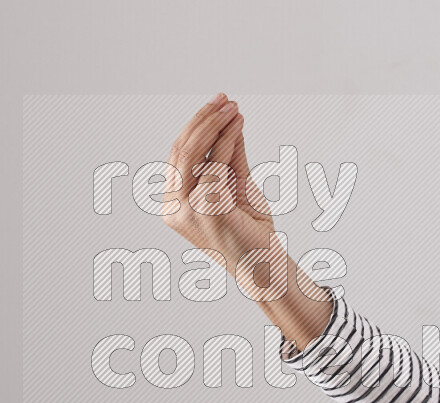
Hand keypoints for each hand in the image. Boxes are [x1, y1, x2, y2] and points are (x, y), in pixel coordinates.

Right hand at [162, 94, 331, 351]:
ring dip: (214, 125)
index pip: (178, 158)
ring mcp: (188, 211)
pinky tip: (237, 126)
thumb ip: (229, 157)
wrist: (265, 266)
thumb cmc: (250, 232)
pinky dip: (227, 141)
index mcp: (174, 205)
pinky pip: (216, 164)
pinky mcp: (208, 210)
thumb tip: (229, 121)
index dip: (195, 127)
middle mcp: (174, 209)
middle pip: (180, 151)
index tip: (217, 105)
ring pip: (193, 153)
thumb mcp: (235, 187)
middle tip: (224, 100)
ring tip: (231, 107)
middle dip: (202, 120)